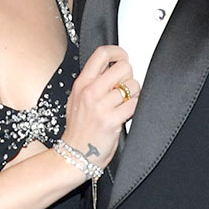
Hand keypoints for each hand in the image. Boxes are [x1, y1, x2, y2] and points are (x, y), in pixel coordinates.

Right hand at [60, 45, 138, 170]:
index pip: (102, 53)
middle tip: (124, 89)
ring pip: (132, 86)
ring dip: (134, 95)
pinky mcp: (112, 120)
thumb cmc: (79, 130)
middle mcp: (90, 91)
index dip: (118, 52)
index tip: (123, 58)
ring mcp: (101, 106)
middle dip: (128, 77)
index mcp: (82, 83)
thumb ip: (92, 81)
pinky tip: (125, 114)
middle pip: (123, 67)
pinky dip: (134, 108)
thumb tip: (112, 66)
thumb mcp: (77, 99)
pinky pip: (134, 104)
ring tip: (123, 104)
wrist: (74, 156)